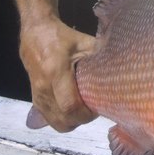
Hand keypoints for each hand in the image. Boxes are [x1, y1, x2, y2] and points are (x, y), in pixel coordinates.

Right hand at [19, 15, 96, 131]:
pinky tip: (72, 108)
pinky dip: (61, 118)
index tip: (99, 107)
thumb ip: (99, 53)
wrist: (35, 33)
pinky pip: (48, 117)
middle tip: (94, 110)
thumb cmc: (61, 36)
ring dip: (71, 121)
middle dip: (80, 120)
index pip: (70, 105)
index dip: (86, 113)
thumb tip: (119, 63)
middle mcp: (44, 87)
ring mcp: (37, 94)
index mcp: (56, 72)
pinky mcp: (34, 98)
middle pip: (62, 119)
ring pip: (54, 122)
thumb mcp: (83, 41)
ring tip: (84, 110)